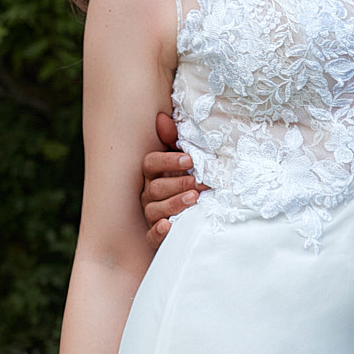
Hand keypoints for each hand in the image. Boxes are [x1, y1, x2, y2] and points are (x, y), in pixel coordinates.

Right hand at [141, 110, 204, 240]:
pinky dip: (159, 231)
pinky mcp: (156, 236)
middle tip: (201, 182)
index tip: (189, 160)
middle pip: (156, 187)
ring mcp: (152, 215)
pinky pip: (152, 236)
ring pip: (154, 210)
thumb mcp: (187, 161)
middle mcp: (149, 193)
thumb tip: (162, 117)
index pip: (150, 163)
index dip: (167, 161)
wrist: (204, 215)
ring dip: (174, 203)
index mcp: (154, 174)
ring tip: (194, 198)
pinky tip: (170, 225)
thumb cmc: (193, 182)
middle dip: (179, 183)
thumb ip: (175, 140)